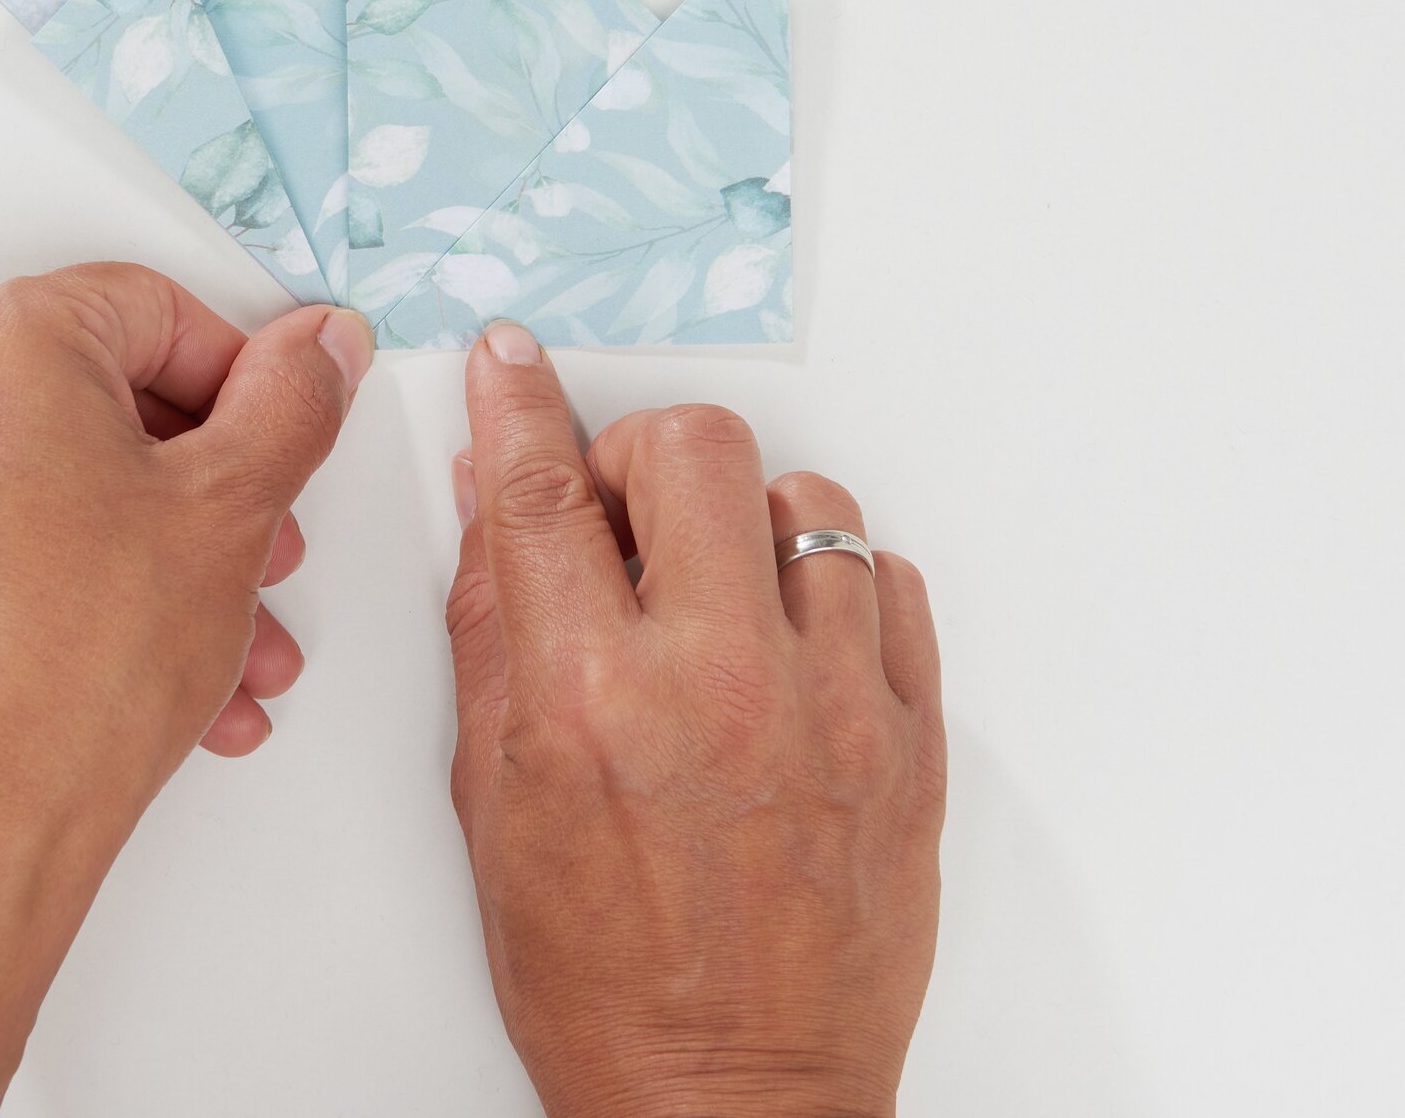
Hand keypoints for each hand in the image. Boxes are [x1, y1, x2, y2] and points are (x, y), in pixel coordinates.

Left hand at [0, 263, 371, 1117]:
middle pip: (105, 395)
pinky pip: (7, 535)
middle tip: (263, 538)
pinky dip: (88, 576)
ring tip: (231, 631)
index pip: (152, 308)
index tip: (278, 431)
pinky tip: (163, 654)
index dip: (242, 377)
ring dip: (165, 545)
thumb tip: (317, 347)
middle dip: (208, 479)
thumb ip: (292, 401)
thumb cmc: (74, 678)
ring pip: (62, 477)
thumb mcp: (234, 509)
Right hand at [445, 323, 943, 1117]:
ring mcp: (832, 708)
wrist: (729, 1106)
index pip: (541, 490)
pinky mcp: (910, 741)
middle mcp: (718, 684)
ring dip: (745, 520)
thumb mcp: (494, 796)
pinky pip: (887, 580)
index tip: (512, 361)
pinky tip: (790, 639)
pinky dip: (832, 585)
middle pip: (696, 446)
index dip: (516, 402)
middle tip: (627, 508)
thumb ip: (494, 625)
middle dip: (643, 452)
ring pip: (807, 499)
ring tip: (719, 590)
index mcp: (589, 700)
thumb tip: (494, 499)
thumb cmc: (598, 975)